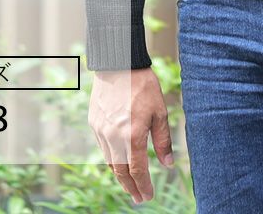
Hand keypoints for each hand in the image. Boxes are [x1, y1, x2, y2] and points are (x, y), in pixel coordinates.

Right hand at [89, 67, 173, 203]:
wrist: (118, 64)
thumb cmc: (142, 85)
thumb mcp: (159, 111)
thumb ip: (162, 140)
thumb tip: (168, 164)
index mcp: (132, 135)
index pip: (138, 170)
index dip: (143, 186)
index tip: (148, 196)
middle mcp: (114, 137)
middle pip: (121, 172)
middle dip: (130, 188)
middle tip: (138, 198)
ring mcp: (101, 131)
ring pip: (110, 161)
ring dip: (120, 175)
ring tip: (130, 183)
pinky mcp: (94, 123)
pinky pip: (103, 148)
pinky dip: (111, 159)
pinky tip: (119, 160)